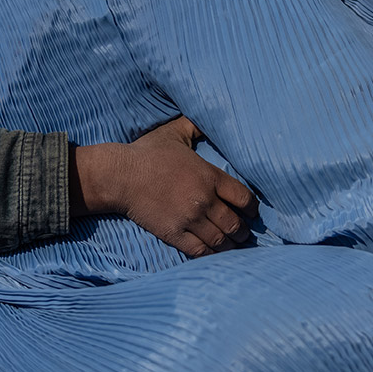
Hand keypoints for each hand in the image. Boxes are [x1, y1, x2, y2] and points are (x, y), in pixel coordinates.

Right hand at [69, 117, 256, 257]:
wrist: (120, 176)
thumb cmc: (147, 153)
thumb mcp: (175, 132)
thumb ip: (196, 126)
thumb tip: (208, 117)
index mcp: (209, 176)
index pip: (244, 198)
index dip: (252, 208)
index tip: (252, 212)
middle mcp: (204, 200)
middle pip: (235, 223)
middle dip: (243, 231)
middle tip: (244, 233)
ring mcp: (189, 219)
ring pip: (221, 240)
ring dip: (230, 244)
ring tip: (232, 244)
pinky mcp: (174, 234)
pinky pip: (201, 250)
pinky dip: (212, 254)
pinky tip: (214, 252)